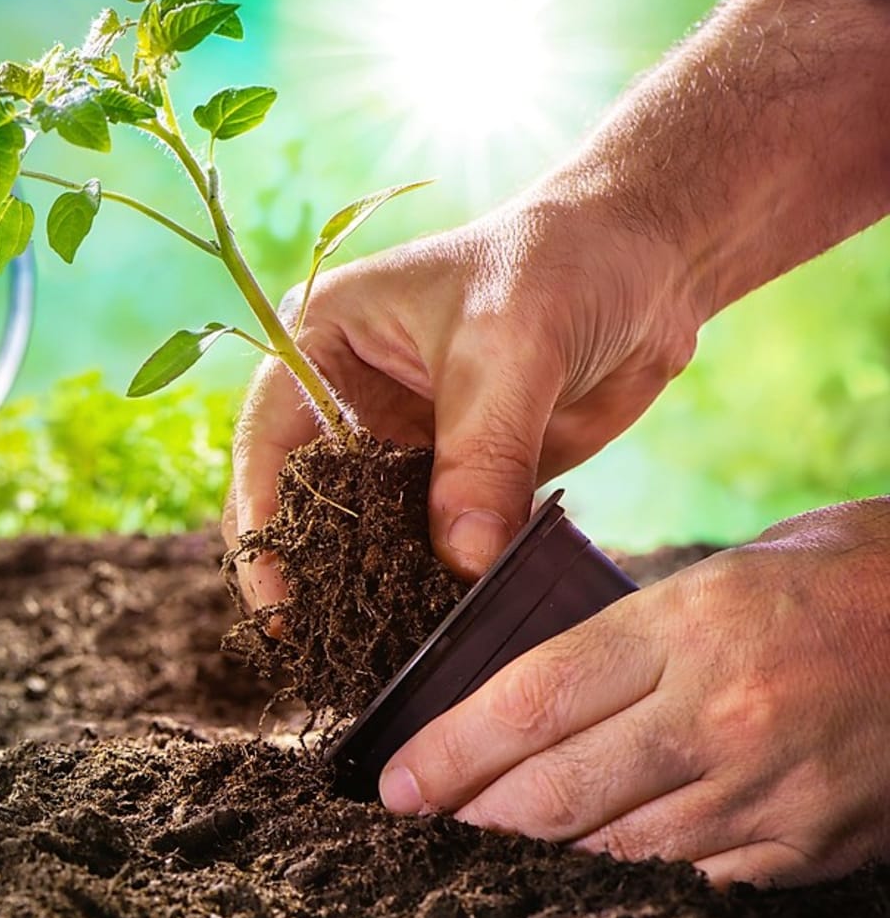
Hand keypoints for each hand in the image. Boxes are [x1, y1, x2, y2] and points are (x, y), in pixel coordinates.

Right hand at [222, 200, 703, 605]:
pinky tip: (443, 630)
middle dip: (311, 572)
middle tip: (318, 649)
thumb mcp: (511, 345)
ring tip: (374, 657)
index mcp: (321, 345)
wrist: (653, 261)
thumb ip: (483, 451)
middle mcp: (348, 401)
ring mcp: (405, 446)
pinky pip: (438, 548)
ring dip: (376, 588)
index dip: (265, 521)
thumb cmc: (561, 263)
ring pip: (370, 535)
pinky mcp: (463, 481)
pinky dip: (439, 588)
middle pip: (307, 503)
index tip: (277, 598)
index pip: (268, 444)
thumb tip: (460, 561)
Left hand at [377, 500, 889, 885]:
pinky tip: (588, 870)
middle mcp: (723, 713)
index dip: (452, 750)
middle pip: (560, 788)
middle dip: (473, 814)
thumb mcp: (719, 576)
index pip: (533, 699)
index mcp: (690, 625)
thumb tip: (526, 693)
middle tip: (419, 823)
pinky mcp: (809, 846)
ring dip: (537, 855)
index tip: (398, 779)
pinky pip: (691, 880)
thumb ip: (626, 633)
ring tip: (484, 848)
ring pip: (616, 847)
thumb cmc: (835, 581)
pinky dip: (631, 876)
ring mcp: (769, 789)